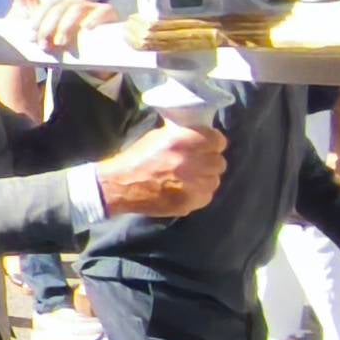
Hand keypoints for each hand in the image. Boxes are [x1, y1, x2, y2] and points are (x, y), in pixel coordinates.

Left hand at [17, 0, 113, 58]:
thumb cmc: (68, 38)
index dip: (38, 17)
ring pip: (78, 7)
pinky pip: (104, 10)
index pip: (49, 2)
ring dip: (66, 25)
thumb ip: (30, 8)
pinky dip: (94, 18)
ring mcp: (94, 5)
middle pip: (61, 4)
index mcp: (63, 1)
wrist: (97, 52)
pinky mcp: (110, 13)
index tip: (31, 34)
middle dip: (49, 25)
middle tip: (42, 44)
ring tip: (60, 43)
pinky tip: (87, 29)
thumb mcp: (48, 28)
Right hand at [95, 117, 223, 216]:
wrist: (119, 185)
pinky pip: (206, 196)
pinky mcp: (189, 203)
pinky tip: (184, 190)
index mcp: (184, 140)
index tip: (206, 146)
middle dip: (209, 162)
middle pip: (219, 163)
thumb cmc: (138, 157)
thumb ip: (184, 136)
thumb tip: (202, 137)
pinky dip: (198, 194)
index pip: (219, 141)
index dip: (212, 144)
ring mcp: (193, 185)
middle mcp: (192, 161)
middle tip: (197, 163)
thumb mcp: (160, 137)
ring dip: (205, 179)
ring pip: (214, 181)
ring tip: (190, 178)